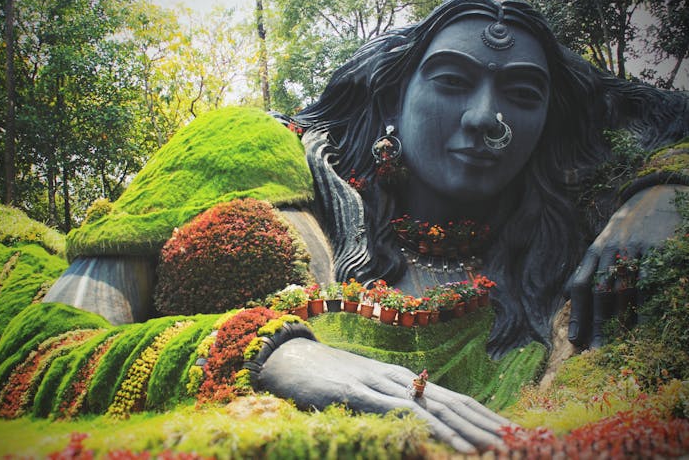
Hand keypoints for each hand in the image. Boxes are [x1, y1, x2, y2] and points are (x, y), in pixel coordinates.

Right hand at [256, 337, 509, 453]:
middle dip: (486, 424)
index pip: (450, 397)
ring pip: (438, 406)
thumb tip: (411, 424)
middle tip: (519, 442)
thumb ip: (385, 405)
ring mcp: (381, 383)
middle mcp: (399, 377)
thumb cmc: (322, 377)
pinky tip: (458, 445)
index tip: (508, 432)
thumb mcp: (359, 392)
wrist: (286, 358)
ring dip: (472, 429)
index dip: (481, 415)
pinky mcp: (362, 393)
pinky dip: (438, 430)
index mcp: (400, 378)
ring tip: (500, 446)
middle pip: (453, 401)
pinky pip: (408, 413)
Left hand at [567, 184, 687, 346]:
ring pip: (625, 289)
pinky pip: (650, 280)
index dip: (578, 315)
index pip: (580, 286)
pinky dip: (647, 302)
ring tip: (620, 345)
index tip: (576, 341)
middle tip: (597, 352)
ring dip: (621, 320)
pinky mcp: (658, 248)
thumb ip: (587, 269)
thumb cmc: (627, 229)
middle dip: (598, 325)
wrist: (655, 196)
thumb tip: (564, 295)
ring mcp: (634, 249)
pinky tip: (646, 323)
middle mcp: (609, 251)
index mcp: (594, 252)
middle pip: (601, 293)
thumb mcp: (602, 244)